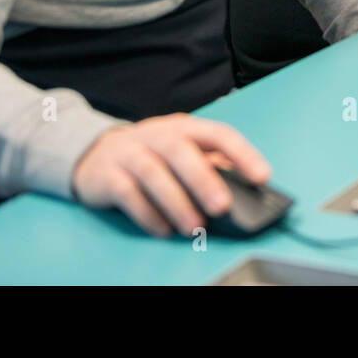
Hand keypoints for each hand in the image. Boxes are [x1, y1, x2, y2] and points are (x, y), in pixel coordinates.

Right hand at [71, 114, 270, 236]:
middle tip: (223, 207)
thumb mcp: (183, 150)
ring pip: (153, 173)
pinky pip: (127, 194)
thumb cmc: (152, 155)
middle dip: (204, 180)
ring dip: (176, 202)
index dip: (241, 153)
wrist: (95, 153)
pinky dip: (147, 214)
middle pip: (180, 151)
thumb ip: (211, 164)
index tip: (262, 177)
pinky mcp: (107, 175)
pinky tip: (163, 230)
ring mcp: (129, 153)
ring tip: (194, 227)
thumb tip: (244, 188)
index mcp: (184, 127)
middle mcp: (156, 135)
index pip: (217, 133)